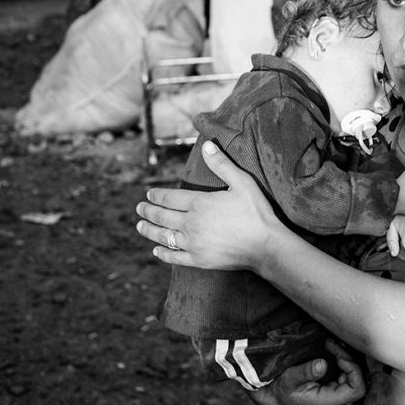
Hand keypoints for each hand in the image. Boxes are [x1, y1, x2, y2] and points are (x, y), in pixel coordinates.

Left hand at [134, 139, 282, 268]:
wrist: (265, 245)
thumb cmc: (256, 212)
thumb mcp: (242, 182)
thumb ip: (222, 164)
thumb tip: (207, 145)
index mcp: (199, 203)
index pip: (170, 198)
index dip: (157, 195)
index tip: (148, 194)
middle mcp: (191, 224)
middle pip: (163, 216)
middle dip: (149, 211)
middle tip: (139, 208)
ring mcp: (193, 244)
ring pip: (164, 236)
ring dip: (149, 231)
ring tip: (140, 227)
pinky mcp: (198, 260)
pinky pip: (174, 256)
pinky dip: (163, 253)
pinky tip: (157, 250)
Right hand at [248, 339, 365, 404]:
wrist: (278, 401)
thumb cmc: (283, 389)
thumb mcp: (290, 377)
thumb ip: (306, 371)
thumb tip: (323, 364)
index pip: (357, 389)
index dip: (353, 369)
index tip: (338, 355)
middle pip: (356, 383)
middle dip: (347, 361)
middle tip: (332, 345)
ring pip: (354, 382)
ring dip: (346, 363)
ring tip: (333, 348)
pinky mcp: (338, 404)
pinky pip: (349, 384)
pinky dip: (344, 369)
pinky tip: (335, 357)